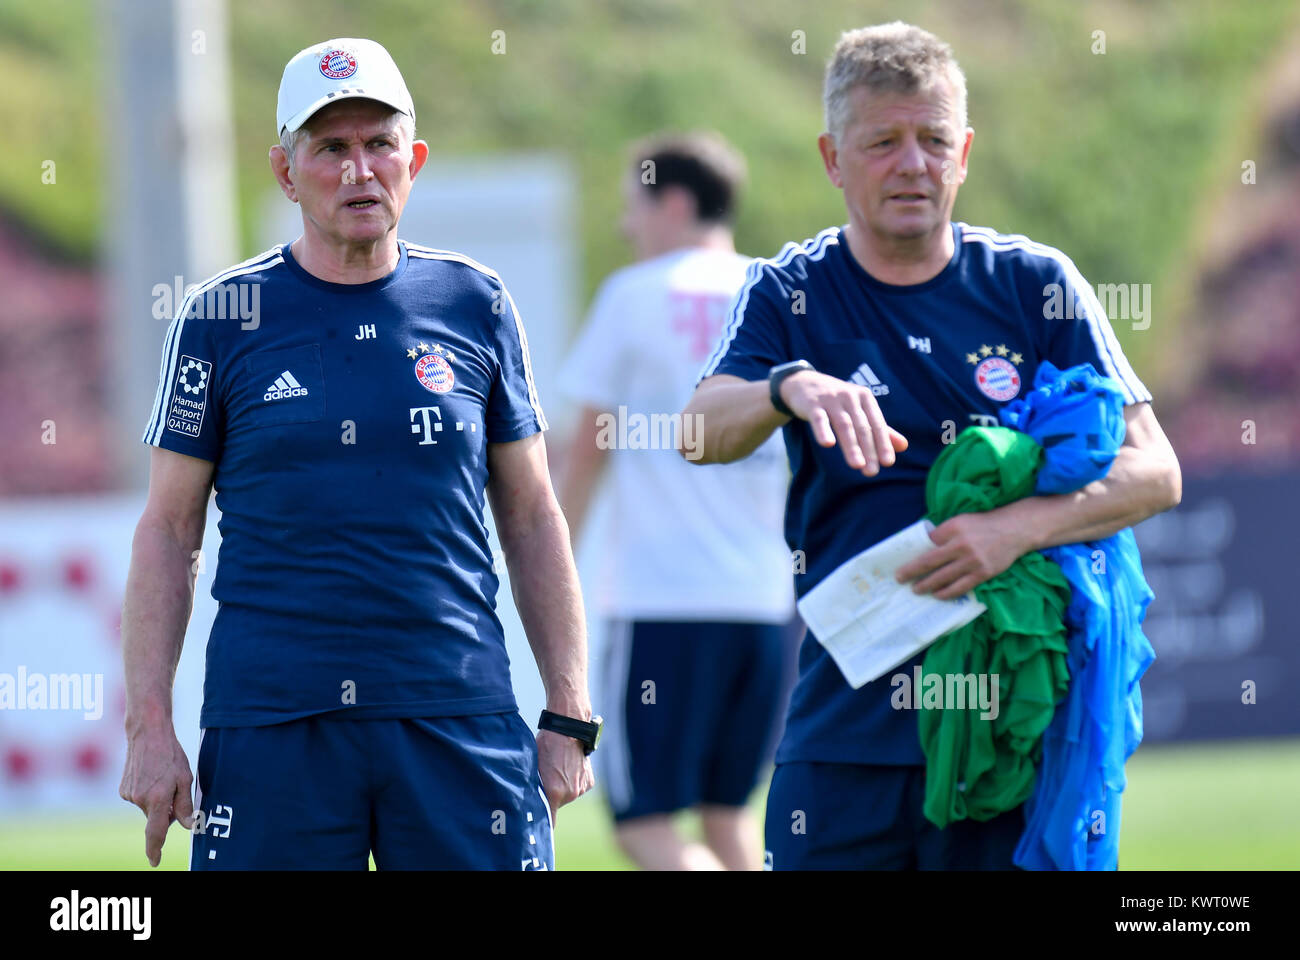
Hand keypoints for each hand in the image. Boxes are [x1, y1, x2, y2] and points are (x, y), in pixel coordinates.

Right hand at [119, 725, 193, 866]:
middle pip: (156, 819)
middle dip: (166, 812)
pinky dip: (147, 793)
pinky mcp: (123, 790)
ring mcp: (129, 795)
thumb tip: (189, 826)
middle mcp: (140, 800)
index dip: (155, 849)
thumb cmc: (171, 755)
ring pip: (148, 808)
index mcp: (158, 798)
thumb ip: (185, 805)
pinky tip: (151, 776)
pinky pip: (139, 799)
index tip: (155, 862)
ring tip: (161, 777)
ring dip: (156, 800)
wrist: (147, 734)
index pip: (156, 832)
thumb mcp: (186, 778)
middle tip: (174, 788)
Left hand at [536, 728, 593, 826]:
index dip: (543, 822)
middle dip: (552, 795)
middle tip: (547, 777)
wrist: (568, 729)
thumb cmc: (546, 745)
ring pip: (568, 795)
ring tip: (559, 768)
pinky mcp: (589, 782)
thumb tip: (530, 800)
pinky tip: (570, 767)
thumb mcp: (534, 767)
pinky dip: (574, 781)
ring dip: (563, 787)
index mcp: (554, 793)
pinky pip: (578, 787)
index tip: (538, 823)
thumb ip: (535, 787)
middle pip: (558, 804)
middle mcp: (570, 794)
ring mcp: (580, 788)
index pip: (549, 821)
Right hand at [780, 370, 907, 475]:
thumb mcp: (859, 410)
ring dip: (851, 445)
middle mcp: (850, 396)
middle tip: (871, 472)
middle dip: (868, 450)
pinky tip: (827, 444)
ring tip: (857, 465)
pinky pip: (819, 419)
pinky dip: (823, 430)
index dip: (883, 443)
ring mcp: (831, 399)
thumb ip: (879, 428)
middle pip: (862, 427)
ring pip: (844, 425)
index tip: (888, 463)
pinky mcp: (812, 404)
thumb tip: (904, 447)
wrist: (804, 383)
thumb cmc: (837, 400)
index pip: (877, 424)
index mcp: (865, 398)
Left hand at [895, 511, 1029, 598]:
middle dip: (912, 572)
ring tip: (916, 590)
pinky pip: (960, 587)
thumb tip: (925, 547)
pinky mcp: (983, 573)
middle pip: (930, 561)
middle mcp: (961, 544)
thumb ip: (944, 533)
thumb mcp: (961, 521)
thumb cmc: (984, 525)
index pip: (928, 542)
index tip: (902, 561)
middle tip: (899, 579)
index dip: (914, 553)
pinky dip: (946, 592)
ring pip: (943, 577)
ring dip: (926, 585)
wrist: (1015, 530)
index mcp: (953, 528)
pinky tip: (937, 595)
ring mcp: (972, 561)